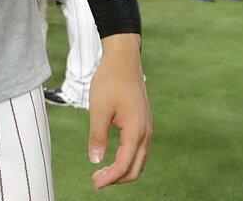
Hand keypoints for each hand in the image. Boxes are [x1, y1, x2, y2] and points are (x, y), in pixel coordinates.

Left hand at [88, 34, 151, 188]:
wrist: (123, 60)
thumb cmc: (110, 81)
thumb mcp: (98, 109)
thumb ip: (97, 137)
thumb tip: (96, 160)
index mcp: (136, 130)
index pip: (125, 164)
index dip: (111, 177)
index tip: (95, 182)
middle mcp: (146, 132)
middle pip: (136, 167)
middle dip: (117, 178)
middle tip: (96, 181)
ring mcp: (147, 128)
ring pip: (139, 159)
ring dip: (122, 170)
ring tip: (102, 172)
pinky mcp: (143, 123)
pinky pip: (139, 149)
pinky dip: (127, 159)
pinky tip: (113, 158)